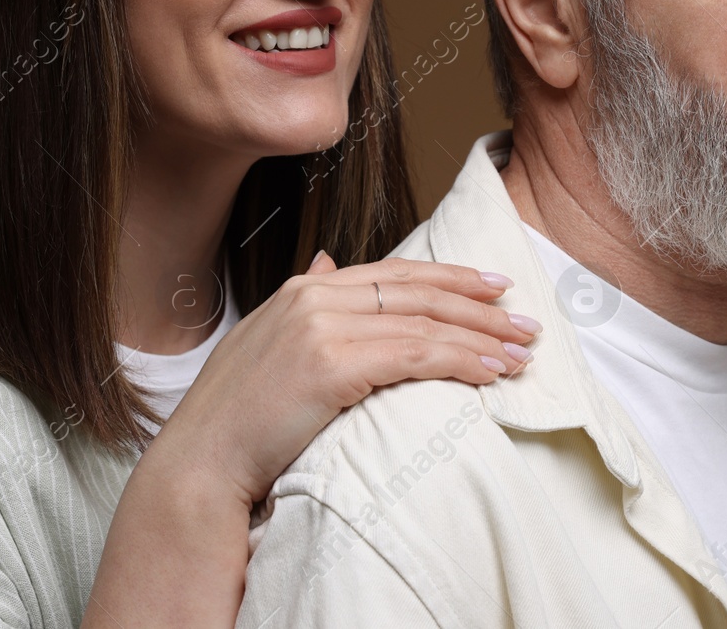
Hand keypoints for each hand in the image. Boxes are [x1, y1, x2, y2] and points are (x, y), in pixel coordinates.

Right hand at [83, 254, 537, 627]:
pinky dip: (461, 361)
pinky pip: (417, 354)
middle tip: (526, 321)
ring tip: (520, 353)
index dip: (448, 278)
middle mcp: (313, 295)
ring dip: (481, 338)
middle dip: (479, 306)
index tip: (492, 287)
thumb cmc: (235, 418)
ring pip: (424, 322)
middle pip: (417, 292)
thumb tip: (328, 264)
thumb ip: (305, 303)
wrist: (201, 462)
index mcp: (301, 289)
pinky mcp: (332, 361)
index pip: (392, 273)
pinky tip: (490, 373)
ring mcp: (321, 325)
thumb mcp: (267, 342)